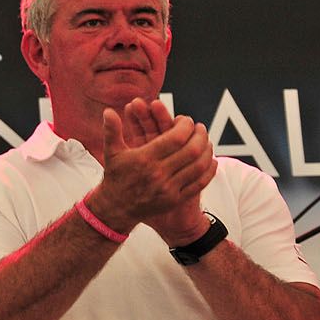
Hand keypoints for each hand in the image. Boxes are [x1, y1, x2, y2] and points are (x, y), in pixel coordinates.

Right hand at [92, 103, 212, 234]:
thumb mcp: (111, 153)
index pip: (175, 138)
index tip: (186, 121)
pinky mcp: (175, 199)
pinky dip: (209, 171)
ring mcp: (168, 188)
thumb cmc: (115, 177)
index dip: (185, 126)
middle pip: (191, 150)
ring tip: (206, 142)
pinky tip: (211, 161)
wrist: (115, 208)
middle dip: (200, 136)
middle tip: (200, 129)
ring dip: (207, 151)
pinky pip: (199, 184)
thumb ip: (112, 131)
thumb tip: (108, 111)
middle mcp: (158, 174)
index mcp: (144, 159)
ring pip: (199, 166)